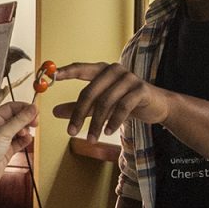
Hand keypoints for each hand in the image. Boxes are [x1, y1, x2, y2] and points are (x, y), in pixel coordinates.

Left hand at [0, 102, 36, 194]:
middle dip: (26, 119)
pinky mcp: (7, 150)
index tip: (36, 111)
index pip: (11, 107)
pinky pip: (19, 141)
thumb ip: (20, 120)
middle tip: (35, 123)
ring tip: (26, 135)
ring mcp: (2, 139)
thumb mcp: (4, 133)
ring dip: (25, 131)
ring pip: (19, 130)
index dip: (24, 107)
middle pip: (16, 118)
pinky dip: (24, 140)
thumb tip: (33, 108)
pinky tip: (27, 141)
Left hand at [52, 62, 171, 142]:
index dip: (66, 72)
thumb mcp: (100, 105)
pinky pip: (123, 107)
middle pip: (90, 91)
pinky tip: (108, 132)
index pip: (81, 69)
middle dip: (78, 114)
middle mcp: (114, 70)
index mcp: (102, 70)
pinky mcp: (140, 90)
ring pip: (105, 102)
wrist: (156, 105)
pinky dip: (114, 122)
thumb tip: (54, 112)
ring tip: (91, 139)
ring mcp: (128, 78)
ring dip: (96, 124)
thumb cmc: (125, 102)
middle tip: (71, 132)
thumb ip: (79, 107)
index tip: (52, 78)